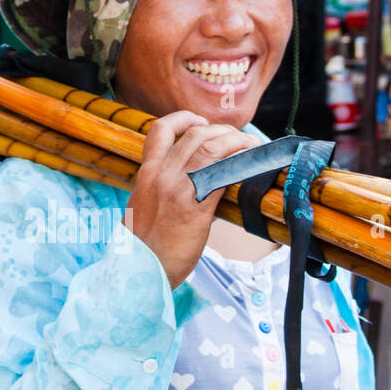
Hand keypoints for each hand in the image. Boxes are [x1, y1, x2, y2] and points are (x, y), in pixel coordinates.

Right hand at [123, 112, 259, 288]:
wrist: (139, 271)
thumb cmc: (143, 246)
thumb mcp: (143, 208)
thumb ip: (161, 190)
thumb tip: (188, 185)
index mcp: (146, 174)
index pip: (160, 129)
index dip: (184, 118)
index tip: (201, 121)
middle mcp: (160, 175)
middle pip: (195, 133)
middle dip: (221, 130)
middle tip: (238, 137)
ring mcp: (178, 189)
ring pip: (211, 146)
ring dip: (237, 141)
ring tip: (251, 146)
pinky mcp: (196, 208)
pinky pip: (223, 175)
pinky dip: (240, 164)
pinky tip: (251, 166)